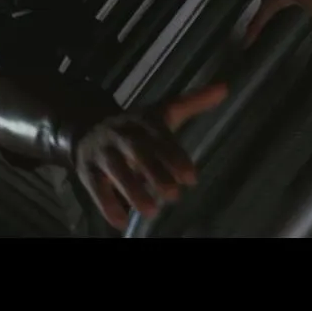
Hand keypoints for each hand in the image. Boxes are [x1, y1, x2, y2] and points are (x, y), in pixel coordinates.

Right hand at [74, 82, 227, 230]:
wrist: (87, 126)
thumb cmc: (137, 126)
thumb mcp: (162, 112)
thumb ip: (193, 103)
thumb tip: (225, 88)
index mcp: (142, 120)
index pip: (159, 136)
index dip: (174, 156)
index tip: (191, 178)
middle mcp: (122, 133)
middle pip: (137, 151)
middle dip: (154, 172)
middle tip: (174, 196)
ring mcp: (102, 152)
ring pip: (115, 170)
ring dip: (131, 190)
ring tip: (152, 211)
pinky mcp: (87, 169)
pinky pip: (95, 187)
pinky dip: (106, 205)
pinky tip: (121, 222)